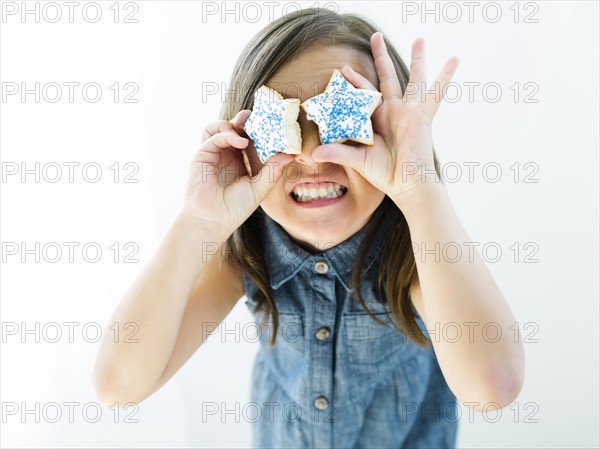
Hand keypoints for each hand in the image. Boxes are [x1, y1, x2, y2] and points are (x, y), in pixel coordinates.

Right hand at [181, 110, 295, 232]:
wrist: (212, 220)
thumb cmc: (234, 209)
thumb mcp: (259, 188)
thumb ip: (273, 170)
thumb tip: (291, 154)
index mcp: (239, 161)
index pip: (249, 139)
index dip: (258, 130)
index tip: (272, 124)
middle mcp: (226, 155)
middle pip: (234, 129)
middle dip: (246, 121)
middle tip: (259, 115)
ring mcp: (213, 153)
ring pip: (220, 127)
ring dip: (233, 123)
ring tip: (247, 126)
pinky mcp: (202, 153)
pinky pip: (214, 135)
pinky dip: (228, 134)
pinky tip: (241, 142)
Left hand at [310, 32, 459, 207]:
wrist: (406, 185)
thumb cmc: (384, 174)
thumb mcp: (357, 160)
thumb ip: (338, 152)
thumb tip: (313, 154)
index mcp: (377, 119)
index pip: (364, 94)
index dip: (354, 82)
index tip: (342, 70)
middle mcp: (393, 111)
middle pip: (386, 77)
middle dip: (380, 57)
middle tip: (375, 36)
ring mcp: (409, 112)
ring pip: (413, 79)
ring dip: (417, 58)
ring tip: (420, 38)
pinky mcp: (422, 116)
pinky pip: (436, 93)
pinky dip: (445, 76)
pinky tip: (455, 58)